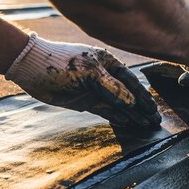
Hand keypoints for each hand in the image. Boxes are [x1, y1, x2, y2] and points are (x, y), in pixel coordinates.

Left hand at [5, 33, 160, 128]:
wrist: (32, 68)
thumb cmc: (62, 63)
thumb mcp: (90, 73)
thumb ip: (113, 89)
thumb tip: (132, 104)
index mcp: (108, 63)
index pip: (131, 82)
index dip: (143, 97)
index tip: (154, 110)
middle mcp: (105, 75)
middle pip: (129, 94)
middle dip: (142, 108)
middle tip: (156, 122)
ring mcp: (95, 89)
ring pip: (119, 104)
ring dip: (132, 115)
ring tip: (146, 126)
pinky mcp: (85, 101)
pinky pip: (106, 110)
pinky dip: (117, 116)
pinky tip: (128, 123)